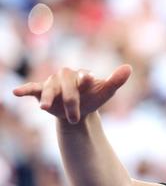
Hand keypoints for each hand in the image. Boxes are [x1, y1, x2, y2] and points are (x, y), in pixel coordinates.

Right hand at [13, 65, 131, 123]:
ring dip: (48, 99)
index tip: (88, 80)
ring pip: (49, 89)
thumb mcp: (106, 91)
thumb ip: (116, 80)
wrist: (81, 110)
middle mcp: (66, 76)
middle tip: (76, 117)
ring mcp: (53, 83)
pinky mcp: (41, 91)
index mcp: (82, 75)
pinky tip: (15, 92)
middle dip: (71, 101)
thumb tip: (129, 67)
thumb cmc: (94, 97)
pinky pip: (32, 88)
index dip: (85, 79)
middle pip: (66, 87)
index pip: (83, 76)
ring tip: (46, 109)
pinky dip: (24, 89)